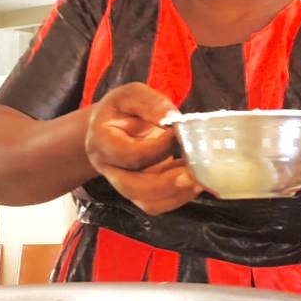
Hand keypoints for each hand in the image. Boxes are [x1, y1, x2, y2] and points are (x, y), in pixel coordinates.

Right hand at [84, 83, 202, 213]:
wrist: (112, 126)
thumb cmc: (122, 109)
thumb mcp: (131, 95)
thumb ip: (150, 103)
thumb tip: (171, 118)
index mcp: (102, 142)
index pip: (131, 154)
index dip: (158, 147)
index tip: (178, 132)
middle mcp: (110, 168)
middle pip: (133, 187)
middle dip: (166, 184)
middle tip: (193, 174)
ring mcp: (124, 184)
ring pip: (147, 203)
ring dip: (176, 195)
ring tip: (199, 180)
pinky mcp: (141, 192)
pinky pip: (158, 204)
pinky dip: (179, 197)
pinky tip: (195, 182)